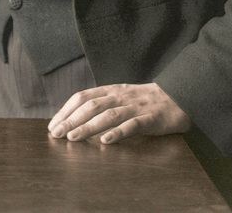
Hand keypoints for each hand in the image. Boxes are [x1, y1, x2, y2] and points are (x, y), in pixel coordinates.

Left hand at [47, 83, 191, 144]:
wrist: (179, 96)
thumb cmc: (145, 100)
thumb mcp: (120, 97)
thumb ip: (102, 104)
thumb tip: (75, 118)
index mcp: (111, 90)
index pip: (83, 97)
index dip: (66, 110)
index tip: (53, 124)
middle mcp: (120, 97)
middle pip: (91, 106)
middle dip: (71, 119)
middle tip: (55, 133)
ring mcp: (135, 107)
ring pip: (108, 115)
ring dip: (88, 126)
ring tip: (73, 137)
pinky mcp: (151, 119)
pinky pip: (133, 125)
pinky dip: (118, 132)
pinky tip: (106, 141)